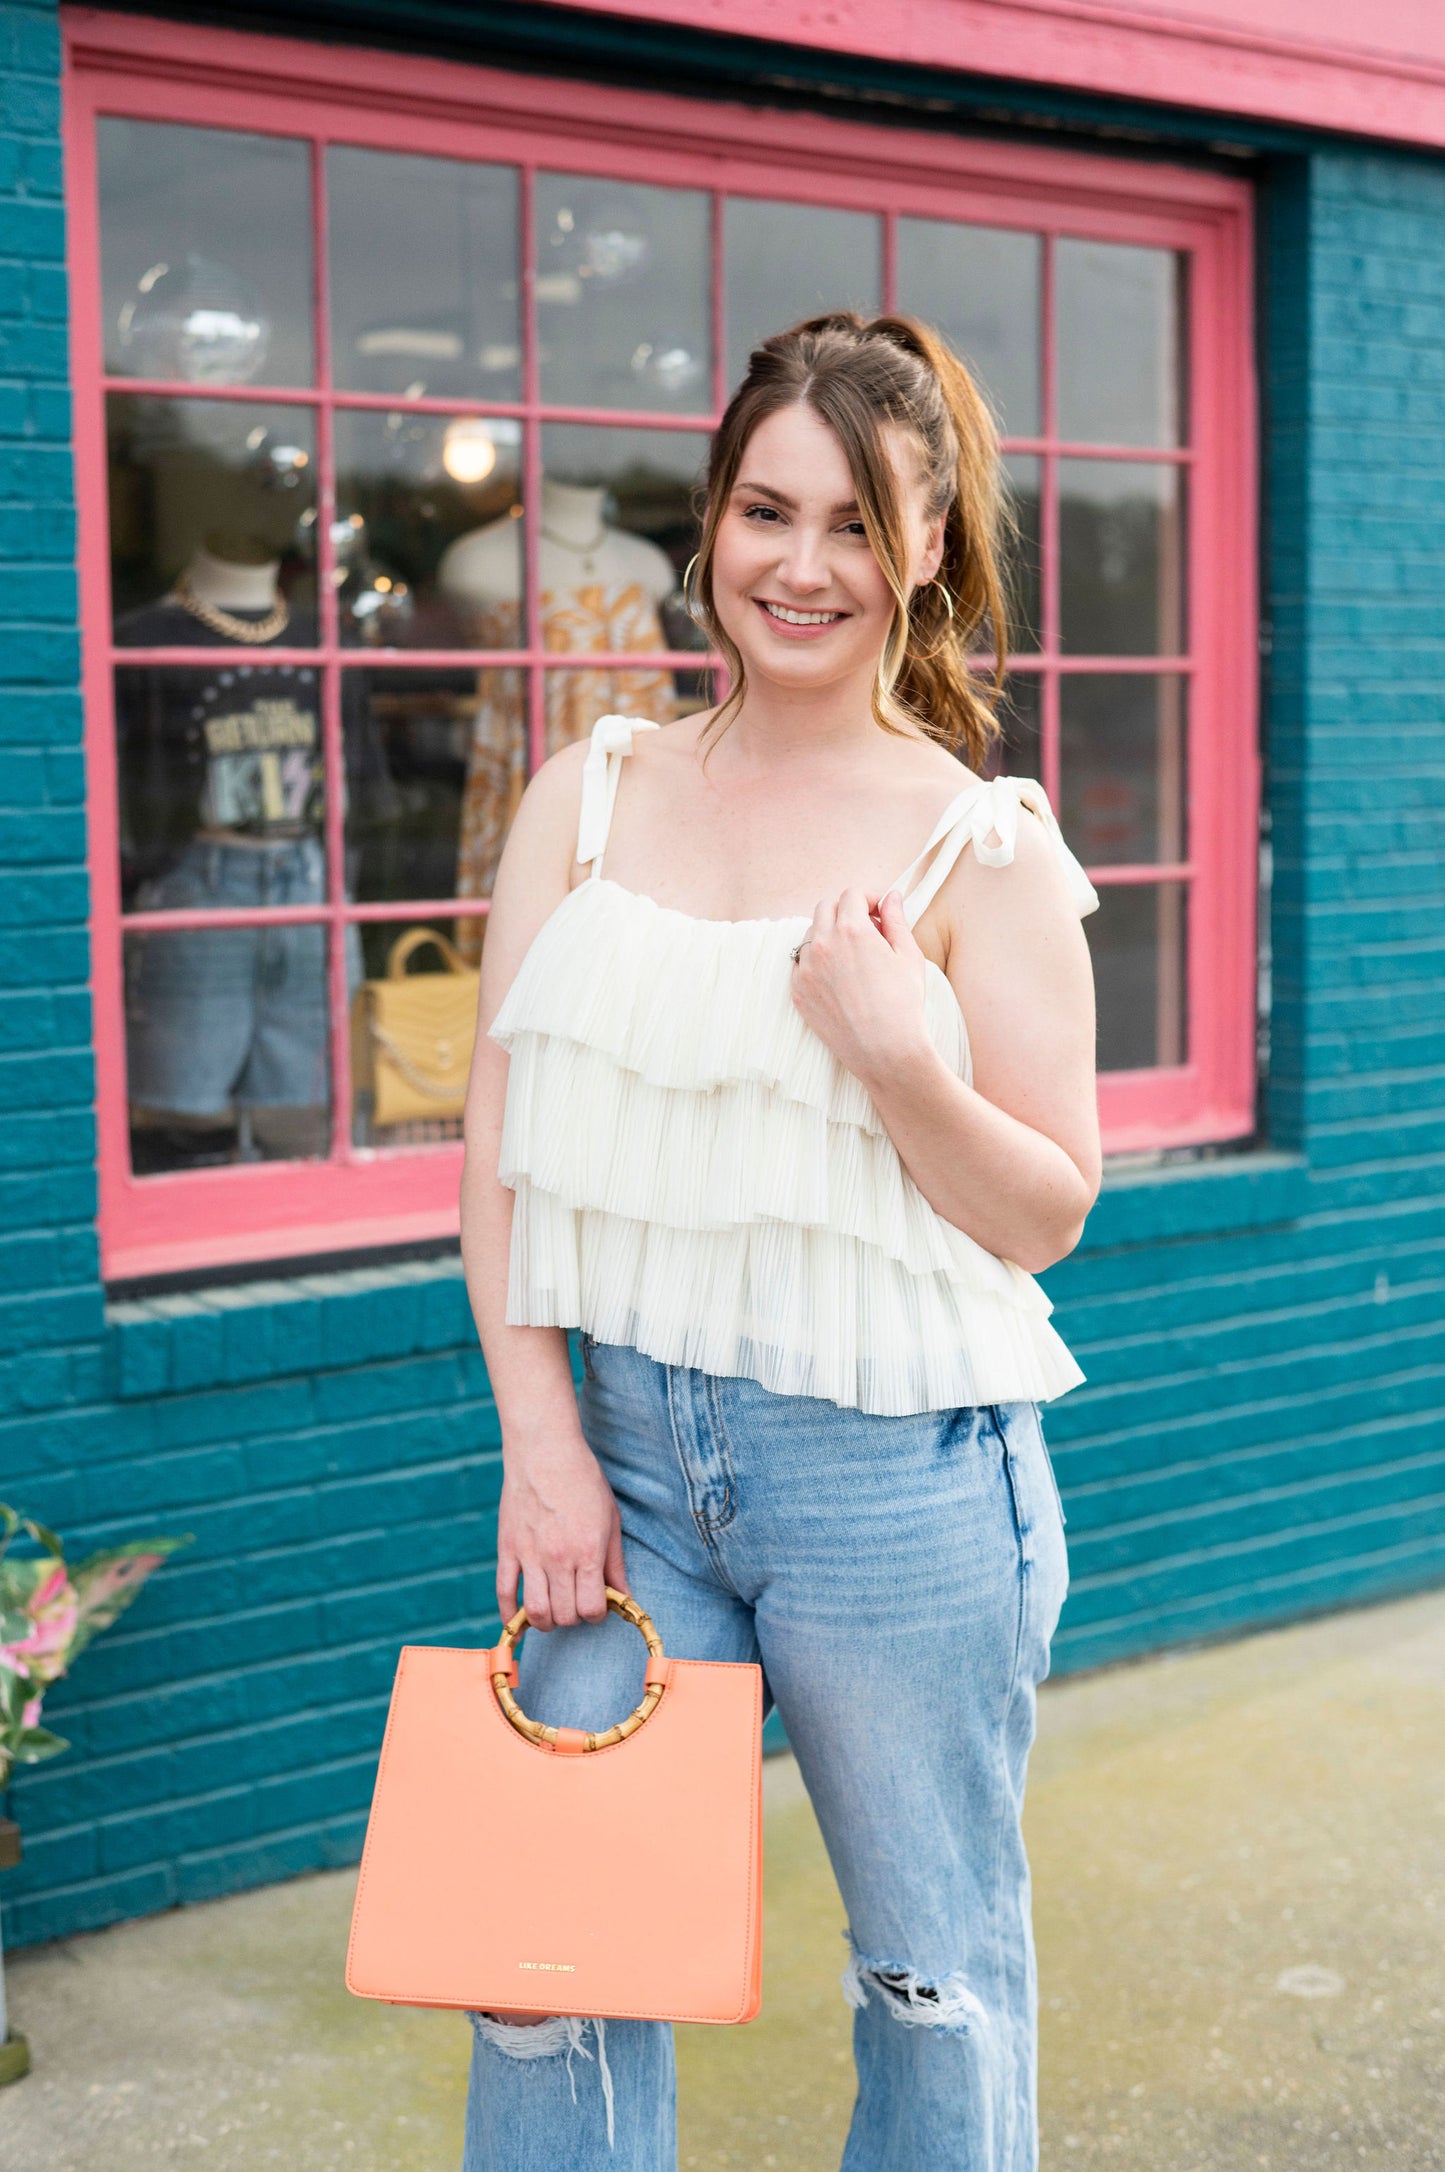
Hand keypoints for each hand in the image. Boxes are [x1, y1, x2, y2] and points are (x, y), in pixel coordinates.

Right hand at [496, 1427, 628, 1631]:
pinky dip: (509, 1616)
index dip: (597, 1614)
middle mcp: (558, 1558)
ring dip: (546, 1621)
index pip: (591, 1609)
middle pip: (564, 1615)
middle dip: (574, 1617)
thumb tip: (625, 1596)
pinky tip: (518, 1622)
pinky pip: (504, 1593)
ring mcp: (529, 1555)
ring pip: (535, 1612)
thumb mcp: (610, 1518)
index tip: (598, 1604)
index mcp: (587, 1551)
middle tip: (576, 1603)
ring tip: (553, 1611)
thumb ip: (615, 1562)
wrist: (545, 1450)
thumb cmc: (583, 1480)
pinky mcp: (507, 1549)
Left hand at [790, 886, 932, 1091]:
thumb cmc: (903, 1004)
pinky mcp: (798, 991)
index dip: (869, 899)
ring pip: (811, 935)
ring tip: (853, 957)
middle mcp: (822, 944)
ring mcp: (805, 969)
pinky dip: (816, 962)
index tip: (878, 913)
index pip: (852, 894)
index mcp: (851, 929)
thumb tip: (891, 897)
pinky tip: (838, 978)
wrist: (885, 1051)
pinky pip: (801, 963)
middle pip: (826, 907)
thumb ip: (896, 920)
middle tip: (866, 931)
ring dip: (829, 935)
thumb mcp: (908, 956)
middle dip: (846, 911)